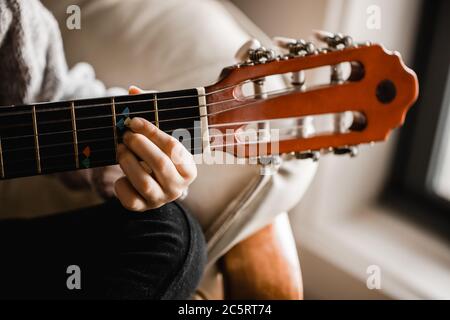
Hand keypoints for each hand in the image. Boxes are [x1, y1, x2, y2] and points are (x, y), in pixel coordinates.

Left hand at [114, 86, 196, 210]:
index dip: (151, 131)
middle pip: (159, 163)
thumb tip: (132, 90)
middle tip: (125, 134)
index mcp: (188, 168)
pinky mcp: (143, 208)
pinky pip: (129, 199)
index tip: (134, 120)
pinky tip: (122, 174)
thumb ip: (150, 111)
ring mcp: (160, 200)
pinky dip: (121, 185)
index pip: (172, 146)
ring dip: (127, 161)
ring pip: (143, 181)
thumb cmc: (159, 155)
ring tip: (120, 149)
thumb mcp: (160, 135)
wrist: (156, 186)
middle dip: (138, 145)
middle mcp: (178, 187)